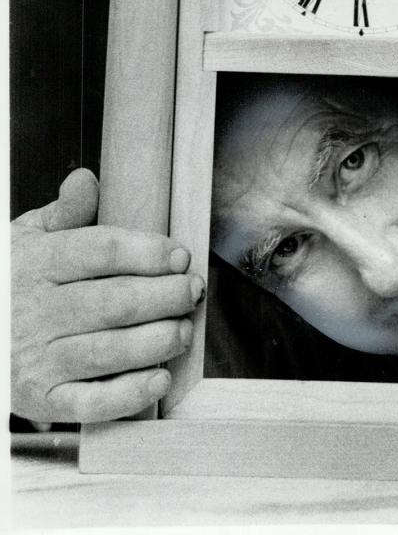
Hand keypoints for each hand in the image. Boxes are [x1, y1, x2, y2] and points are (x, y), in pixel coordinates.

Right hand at [12, 168, 204, 424]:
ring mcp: (37, 359)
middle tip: (192, 291)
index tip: (180, 256)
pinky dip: (130, 394)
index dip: (149, 253)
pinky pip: (92, 402)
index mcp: (37, 264)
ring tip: (183, 329)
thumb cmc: (12, 281)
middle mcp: (36, 312)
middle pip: (115, 302)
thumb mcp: (27, 237)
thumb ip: (65, 211)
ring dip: (158, 341)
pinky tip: (160, 378)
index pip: (101, 251)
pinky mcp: (42, 399)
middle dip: (166, 296)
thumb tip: (86, 181)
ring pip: (109, 351)